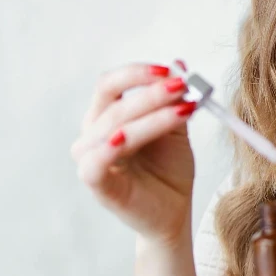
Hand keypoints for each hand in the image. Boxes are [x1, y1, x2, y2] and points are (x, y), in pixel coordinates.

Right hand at [70, 60, 199, 244]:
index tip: (173, 70)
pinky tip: (126, 138)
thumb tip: (179, 64)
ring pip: (114, 127)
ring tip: (184, 109)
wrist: (174, 211)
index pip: (111, 83)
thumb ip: (175, 98)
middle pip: (112, 101)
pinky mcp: (97, 185)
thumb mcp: (176, 127)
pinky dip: (108, 148)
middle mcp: (93, 133)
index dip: (138, 73)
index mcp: (107, 115)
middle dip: (150, 91)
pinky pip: (95, 163)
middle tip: (183, 86)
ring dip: (151, 115)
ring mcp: (91, 159)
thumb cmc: (168, 169)